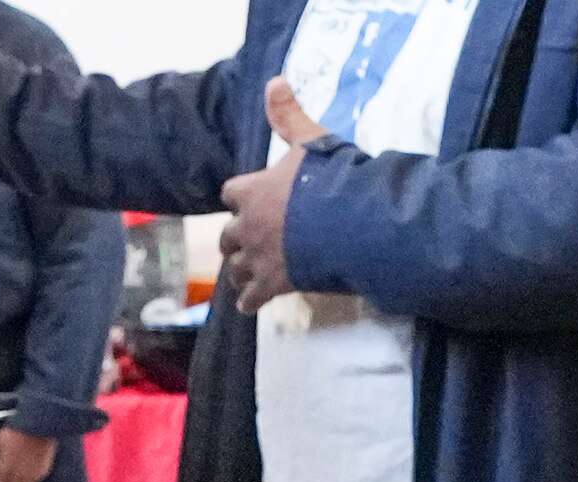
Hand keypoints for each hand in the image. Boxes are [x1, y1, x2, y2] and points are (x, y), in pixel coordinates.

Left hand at [215, 76, 315, 313]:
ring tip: (243, 276)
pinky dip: (249, 302)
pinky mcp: (275, 284)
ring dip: (238, 271)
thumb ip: (289, 116)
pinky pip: (252, 299)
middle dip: (233, 239)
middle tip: (240, 242)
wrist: (350, 224)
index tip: (245, 199)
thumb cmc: (332, 180)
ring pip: (235, 270)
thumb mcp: (311, 141)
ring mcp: (260, 258)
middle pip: (227, 236)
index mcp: (253, 191)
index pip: (231, 193)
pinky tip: (249, 306)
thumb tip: (274, 80)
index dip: (239, 196)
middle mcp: (249, 226)